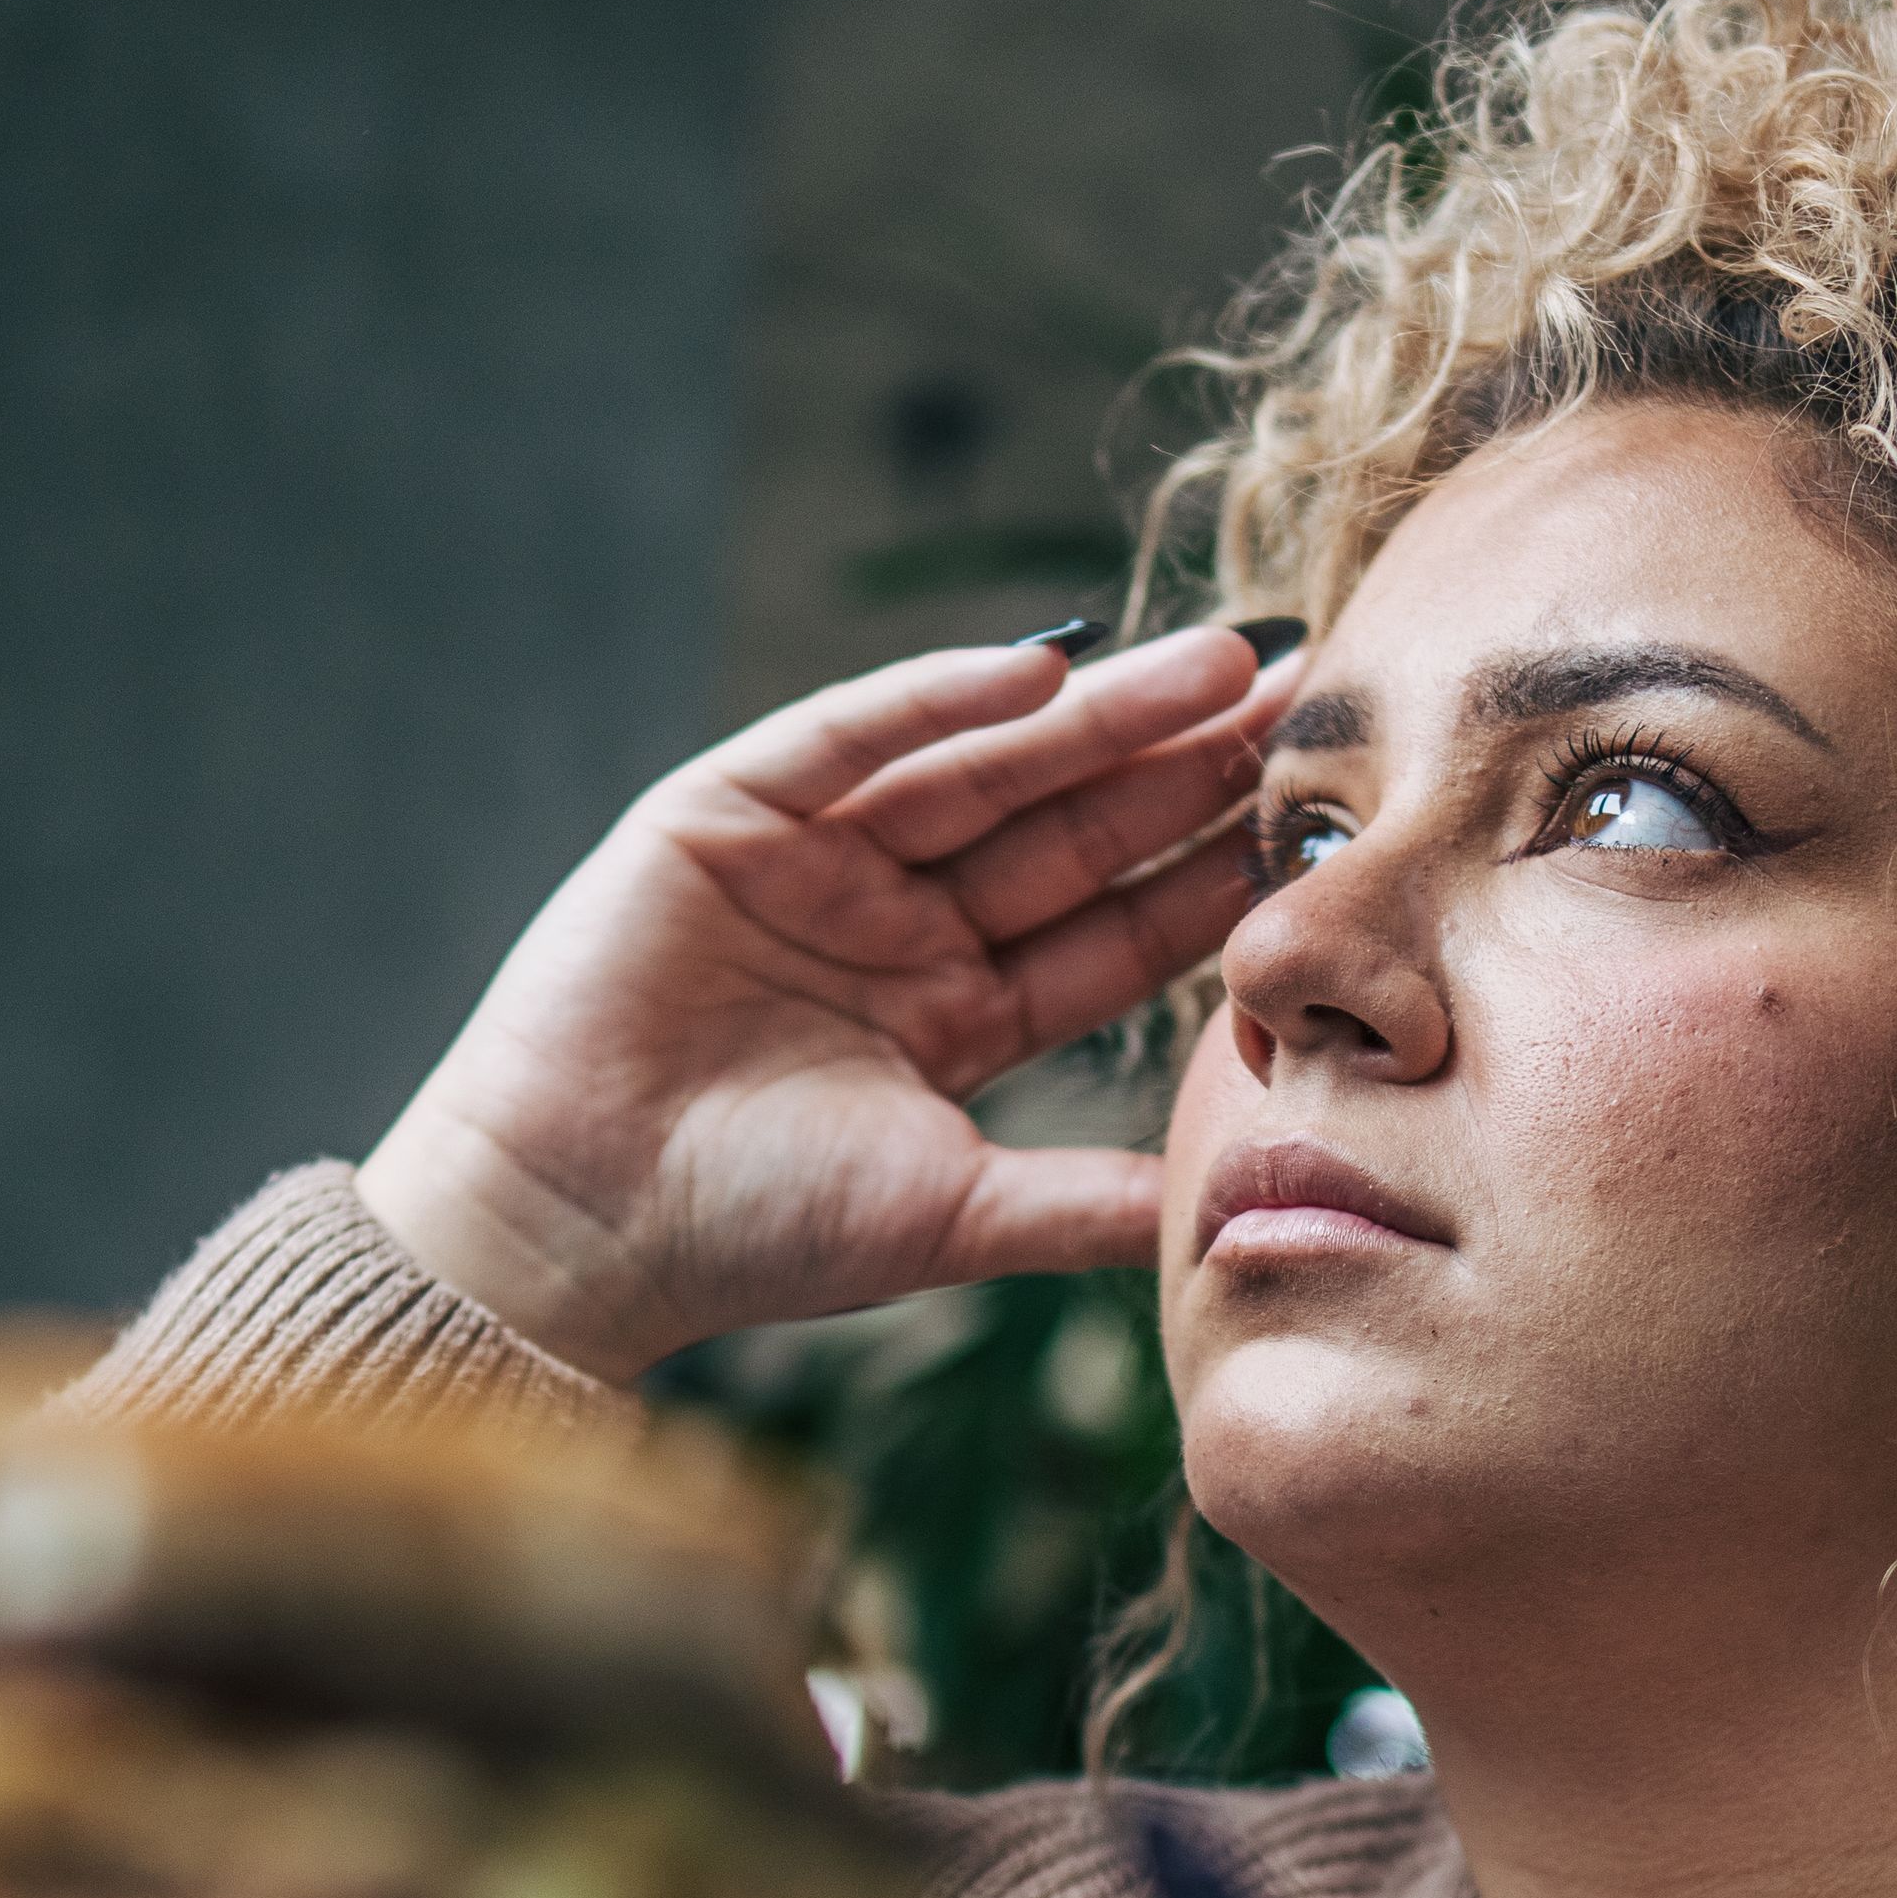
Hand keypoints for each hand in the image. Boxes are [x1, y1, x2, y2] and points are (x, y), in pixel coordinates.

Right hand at [362, 624, 1285, 1379]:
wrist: (573, 1231)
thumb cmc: (748, 1236)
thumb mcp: (953, 1217)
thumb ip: (1087, 1203)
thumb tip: (1235, 1214)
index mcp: (955, 1011)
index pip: (1112, 928)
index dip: (1212, 873)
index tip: (1323, 825)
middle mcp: (894, 922)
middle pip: (1067, 827)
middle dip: (1181, 763)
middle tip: (1304, 692)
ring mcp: (812, 861)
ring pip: (982, 767)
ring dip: (1097, 714)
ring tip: (1216, 662)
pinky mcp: (720, 814)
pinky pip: (848, 736)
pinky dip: (937, 697)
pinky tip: (1047, 667)